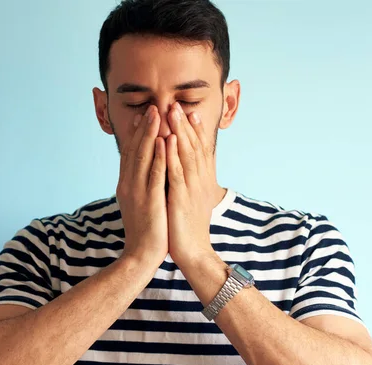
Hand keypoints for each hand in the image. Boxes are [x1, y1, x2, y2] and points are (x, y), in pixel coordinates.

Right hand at [116, 105, 167, 266]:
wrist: (140, 255)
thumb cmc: (145, 230)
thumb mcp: (139, 203)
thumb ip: (140, 185)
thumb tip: (144, 171)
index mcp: (126, 184)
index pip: (131, 153)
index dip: (137, 133)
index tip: (144, 115)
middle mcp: (128, 184)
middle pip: (135, 149)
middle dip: (144, 127)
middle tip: (152, 106)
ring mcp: (137, 191)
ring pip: (143, 156)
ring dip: (150, 133)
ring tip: (157, 114)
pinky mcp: (149, 200)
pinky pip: (154, 174)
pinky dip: (158, 155)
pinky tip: (163, 141)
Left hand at [166, 102, 217, 264]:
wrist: (193, 253)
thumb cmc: (189, 227)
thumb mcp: (193, 201)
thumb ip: (192, 184)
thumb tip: (188, 172)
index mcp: (201, 182)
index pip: (201, 151)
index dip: (196, 131)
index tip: (191, 112)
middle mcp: (199, 182)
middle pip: (194, 147)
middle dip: (186, 124)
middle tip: (179, 104)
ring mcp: (191, 189)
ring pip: (187, 155)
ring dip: (180, 132)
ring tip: (174, 112)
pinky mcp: (181, 199)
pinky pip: (177, 173)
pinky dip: (173, 155)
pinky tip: (169, 140)